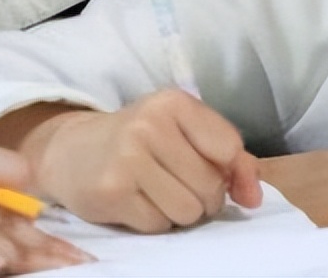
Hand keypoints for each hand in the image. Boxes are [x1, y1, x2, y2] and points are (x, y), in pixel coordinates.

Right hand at [21, 88, 262, 231]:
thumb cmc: (142, 141)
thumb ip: (232, 160)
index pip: (229, 149)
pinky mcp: (111, 192)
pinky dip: (156, 222)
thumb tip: (254, 199)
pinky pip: (159, 225)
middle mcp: (150, 125)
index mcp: (175, 103)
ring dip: (182, 213)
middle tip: (180, 184)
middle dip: (204, 197)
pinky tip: (139, 202)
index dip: (228, 170)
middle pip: (210, 185)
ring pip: (188, 211)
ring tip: (160, 194)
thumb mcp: (187, 133)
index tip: (210, 169)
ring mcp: (127, 159)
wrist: (72, 152)